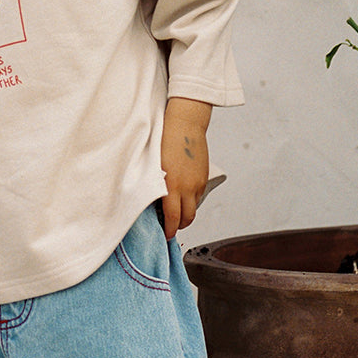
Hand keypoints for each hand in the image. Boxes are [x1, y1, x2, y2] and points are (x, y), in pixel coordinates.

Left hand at [160, 98, 211, 237]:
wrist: (186, 123)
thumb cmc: (166, 139)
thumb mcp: (154, 165)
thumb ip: (155, 185)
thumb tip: (153, 201)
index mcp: (173, 185)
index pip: (172, 218)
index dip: (169, 230)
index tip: (165, 234)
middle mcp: (188, 187)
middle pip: (187, 218)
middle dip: (179, 226)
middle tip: (170, 226)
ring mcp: (198, 183)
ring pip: (194, 208)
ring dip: (186, 213)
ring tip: (176, 212)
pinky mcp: (204, 177)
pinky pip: (199, 196)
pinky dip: (192, 201)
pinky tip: (183, 196)